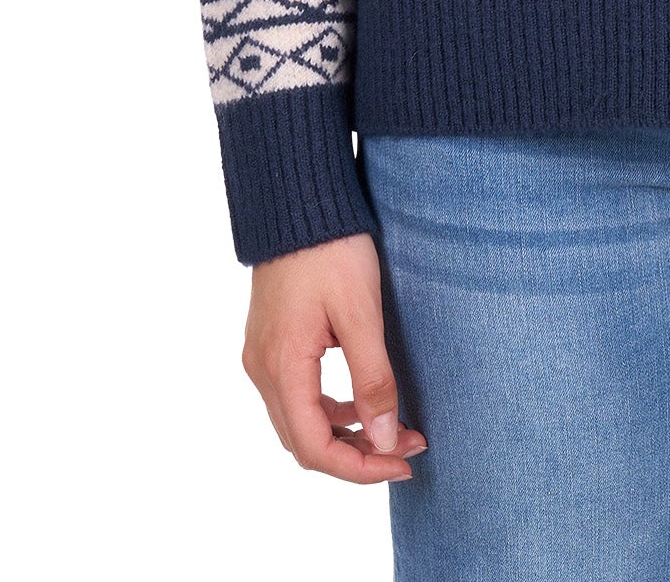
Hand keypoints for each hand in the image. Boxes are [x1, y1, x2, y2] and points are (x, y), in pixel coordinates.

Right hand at [242, 231, 427, 481]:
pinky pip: (296, 396)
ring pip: (300, 421)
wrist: (298, 200)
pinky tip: (362, 398)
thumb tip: (382, 440)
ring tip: (393, 425)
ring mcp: (262, 356)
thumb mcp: (361, 312)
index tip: (404, 462)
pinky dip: (330, 408)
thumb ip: (372, 379)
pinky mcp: (270, 342)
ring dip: (345, 433)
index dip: (360, 468)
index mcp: (282, 366)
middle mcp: (263, 369)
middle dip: (358, 454)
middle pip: (305, 442)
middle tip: (407, 445)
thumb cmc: (331, 249)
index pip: (315, 448)